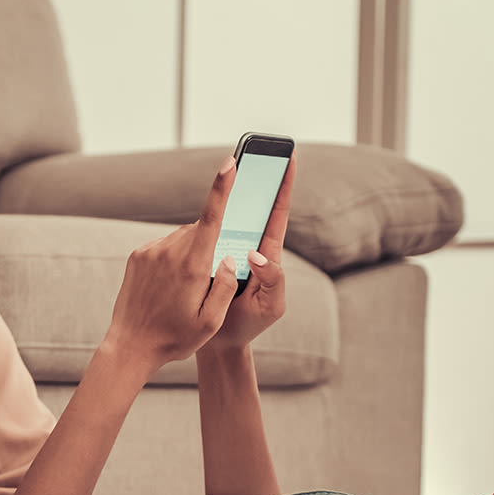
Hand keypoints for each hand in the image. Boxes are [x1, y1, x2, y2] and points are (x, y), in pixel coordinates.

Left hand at [104, 155, 241, 370]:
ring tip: (183, 290)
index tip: (229, 163)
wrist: (130, 347)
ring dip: (191, 254)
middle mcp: (169, 252)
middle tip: (205, 283)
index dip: (221, 187)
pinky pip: (165, 246)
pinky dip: (174, 259)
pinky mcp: (138, 256)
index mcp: (192, 266)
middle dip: (211, 245)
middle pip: (200, 231)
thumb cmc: (175, 338)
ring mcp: (150, 252)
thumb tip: (228, 257)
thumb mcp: (210, 322)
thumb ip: (225, 286)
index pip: (210, 217)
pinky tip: (168, 287)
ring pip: (183, 238)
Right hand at [201, 154, 293, 354]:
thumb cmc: (250, 324)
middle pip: (252, 207)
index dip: (284, 187)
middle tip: (254, 151)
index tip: (290, 159)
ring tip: (230, 171)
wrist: (220, 343)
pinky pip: (205, 236)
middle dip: (254, 178)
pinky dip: (204, 222)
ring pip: (226, 219)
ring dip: (227, 196)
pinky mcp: (207, 258)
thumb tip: (256, 253)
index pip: (277, 214)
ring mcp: (226, 251)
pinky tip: (203, 208)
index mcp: (268, 254)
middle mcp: (248, 247)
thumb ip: (273, 280)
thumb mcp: (272, 306)